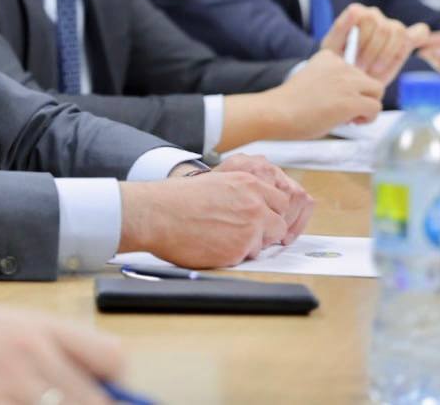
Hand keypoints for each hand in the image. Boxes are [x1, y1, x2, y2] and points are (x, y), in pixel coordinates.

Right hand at [0, 302, 123, 404]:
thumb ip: (39, 354)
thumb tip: (79, 388)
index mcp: (36, 328)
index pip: (111, 358)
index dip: (112, 386)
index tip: (104, 397)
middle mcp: (30, 356)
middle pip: (94, 403)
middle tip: (51, 403)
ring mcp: (7, 389)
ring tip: (5, 398)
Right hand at [118, 165, 311, 267]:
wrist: (158, 214)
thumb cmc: (177, 199)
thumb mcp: (217, 183)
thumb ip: (241, 193)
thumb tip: (254, 207)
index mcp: (248, 183)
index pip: (281, 201)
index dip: (270, 213)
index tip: (260, 219)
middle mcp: (254, 204)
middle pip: (280, 225)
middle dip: (265, 232)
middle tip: (243, 234)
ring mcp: (250, 228)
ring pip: (265, 243)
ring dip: (250, 245)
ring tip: (222, 239)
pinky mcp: (239, 250)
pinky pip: (247, 257)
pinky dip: (234, 256)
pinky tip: (214, 246)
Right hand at [272, 49, 383, 133]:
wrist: (276, 112)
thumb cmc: (289, 103)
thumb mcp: (312, 79)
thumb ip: (333, 82)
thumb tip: (356, 98)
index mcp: (329, 57)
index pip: (355, 70)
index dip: (351, 87)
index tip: (336, 98)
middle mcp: (341, 65)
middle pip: (370, 80)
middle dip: (363, 97)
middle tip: (345, 111)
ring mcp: (347, 82)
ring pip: (377, 92)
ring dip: (367, 107)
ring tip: (349, 117)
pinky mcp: (351, 101)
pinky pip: (375, 108)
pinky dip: (367, 119)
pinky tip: (349, 122)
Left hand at [321, 3, 428, 83]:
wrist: (351, 80)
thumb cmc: (339, 63)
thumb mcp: (331, 50)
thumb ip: (340, 29)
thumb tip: (355, 10)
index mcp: (356, 14)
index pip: (360, 14)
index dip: (358, 39)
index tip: (352, 59)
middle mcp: (374, 15)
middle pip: (380, 26)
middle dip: (371, 52)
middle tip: (361, 69)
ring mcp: (391, 26)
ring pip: (398, 31)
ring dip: (386, 55)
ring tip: (372, 71)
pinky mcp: (406, 39)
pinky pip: (419, 32)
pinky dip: (417, 39)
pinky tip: (403, 55)